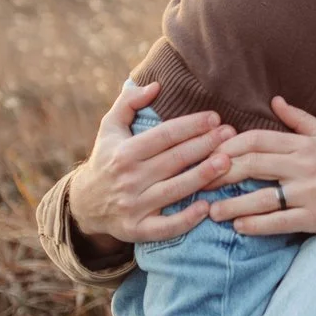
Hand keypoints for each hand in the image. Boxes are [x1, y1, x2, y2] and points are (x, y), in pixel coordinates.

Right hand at [65, 80, 235, 249]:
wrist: (85, 203)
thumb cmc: (106, 159)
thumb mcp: (109, 127)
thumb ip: (129, 103)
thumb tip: (155, 85)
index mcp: (124, 152)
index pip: (164, 135)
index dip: (191, 125)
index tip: (215, 117)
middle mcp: (128, 179)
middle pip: (174, 160)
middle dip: (204, 145)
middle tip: (231, 134)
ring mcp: (133, 206)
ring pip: (174, 190)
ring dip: (202, 176)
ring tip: (228, 162)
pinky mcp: (137, 230)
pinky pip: (165, 227)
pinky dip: (186, 219)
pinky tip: (207, 207)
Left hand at [208, 98, 315, 236]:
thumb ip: (298, 118)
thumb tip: (275, 100)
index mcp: (303, 145)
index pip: (258, 140)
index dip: (229, 146)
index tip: (209, 155)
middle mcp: (304, 167)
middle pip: (254, 165)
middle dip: (222, 173)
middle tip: (199, 181)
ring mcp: (308, 193)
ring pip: (263, 197)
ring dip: (234, 204)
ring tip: (212, 210)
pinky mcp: (313, 217)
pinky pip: (280, 221)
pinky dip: (257, 225)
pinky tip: (239, 227)